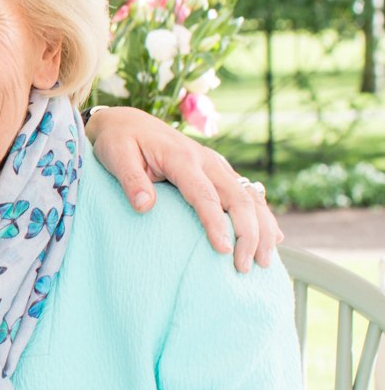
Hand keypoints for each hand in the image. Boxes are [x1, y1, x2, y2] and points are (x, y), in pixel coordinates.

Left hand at [85, 105, 280, 271]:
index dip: (216, 222)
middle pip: (238, 198)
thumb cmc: (119, 141)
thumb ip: (130, 180)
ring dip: (262, 229)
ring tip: (264, 262)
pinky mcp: (219, 171)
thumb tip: (145, 207)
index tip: (223, 249)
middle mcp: (206, 160)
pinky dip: (262, 216)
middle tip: (244, 267)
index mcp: (181, 157)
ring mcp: (216, 165)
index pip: (204, 194)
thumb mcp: (115, 156)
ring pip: (250, 197)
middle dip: (248, 234)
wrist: (128, 121)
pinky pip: (248, 194)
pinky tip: (273, 238)